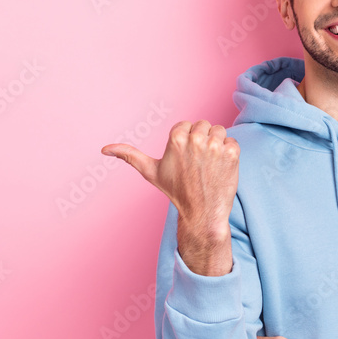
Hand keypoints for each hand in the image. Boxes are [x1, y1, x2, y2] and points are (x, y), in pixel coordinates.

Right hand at [102, 121, 239, 274]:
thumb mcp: (150, 172)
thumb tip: (104, 149)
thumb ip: (129, 156)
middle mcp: (195, 139)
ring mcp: (215, 146)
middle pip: (203, 125)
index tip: (185, 159)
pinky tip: (221, 168)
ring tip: (209, 165)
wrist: (202, 213)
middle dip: (202, 140)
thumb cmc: (176, 191)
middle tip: (198, 164)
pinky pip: (233, 141)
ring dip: (216, 145)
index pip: (186, 125)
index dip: (186, 141)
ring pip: (219, 131)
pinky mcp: (232, 153)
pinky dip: (230, 153)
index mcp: (175, 138)